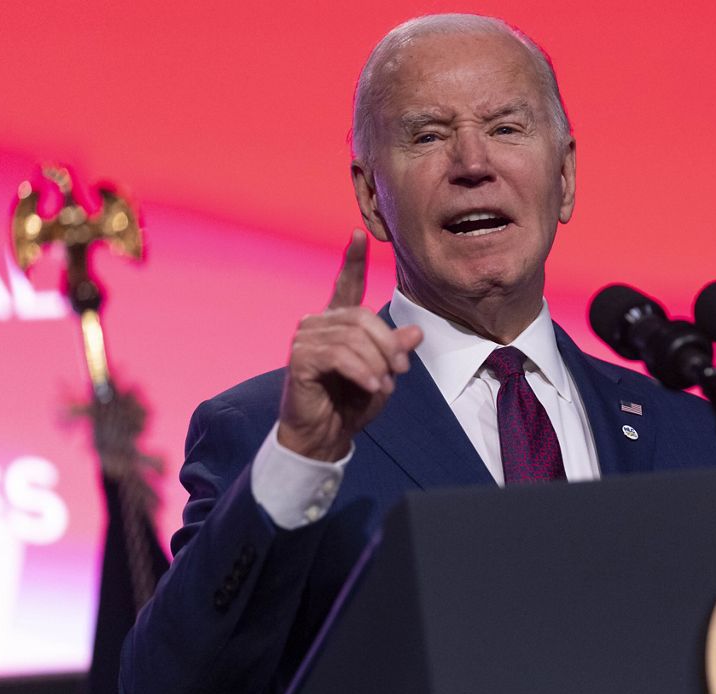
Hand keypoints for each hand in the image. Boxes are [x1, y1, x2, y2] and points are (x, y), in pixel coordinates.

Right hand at [277, 230, 423, 460]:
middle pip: (364, 317)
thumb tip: (416, 333)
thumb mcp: (384, 374)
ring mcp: (305, 339)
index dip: (352, 259)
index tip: (358, 234)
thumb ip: (396, 351)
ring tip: (383, 384)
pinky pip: (339, 355)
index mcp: (339, 323)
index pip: (345, 284)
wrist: (324, 436)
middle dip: (388, 345)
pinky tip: (372, 386)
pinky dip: (361, 371)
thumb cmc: (351, 403)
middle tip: (400, 371)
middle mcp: (319, 323)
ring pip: (354, 337)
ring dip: (376, 363)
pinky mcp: (299, 358)